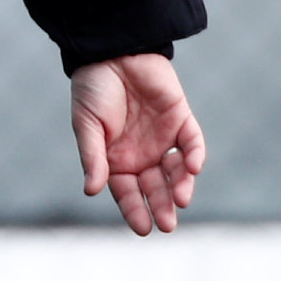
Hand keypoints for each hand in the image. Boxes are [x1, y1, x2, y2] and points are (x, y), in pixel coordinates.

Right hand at [71, 52, 205, 235]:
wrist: (112, 51)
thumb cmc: (92, 88)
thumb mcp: (86, 125)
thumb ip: (93, 158)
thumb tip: (92, 191)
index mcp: (115, 159)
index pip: (127, 191)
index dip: (134, 210)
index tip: (143, 229)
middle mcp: (141, 153)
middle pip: (155, 187)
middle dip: (161, 207)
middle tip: (167, 225)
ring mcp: (163, 138)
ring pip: (177, 171)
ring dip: (180, 187)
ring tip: (181, 201)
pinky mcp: (181, 119)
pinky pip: (192, 143)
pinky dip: (194, 156)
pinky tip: (192, 169)